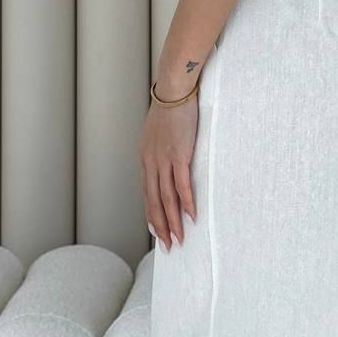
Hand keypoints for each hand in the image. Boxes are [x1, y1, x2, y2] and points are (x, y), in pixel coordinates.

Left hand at [138, 90, 198, 248]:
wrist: (175, 90)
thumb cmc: (170, 108)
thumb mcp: (159, 133)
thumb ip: (160, 149)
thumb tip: (168, 160)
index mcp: (145, 158)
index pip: (146, 194)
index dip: (152, 215)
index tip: (157, 231)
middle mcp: (151, 163)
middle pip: (154, 202)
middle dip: (161, 226)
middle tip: (168, 245)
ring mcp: (164, 160)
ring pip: (166, 198)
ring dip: (173, 221)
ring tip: (179, 238)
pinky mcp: (179, 155)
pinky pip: (182, 185)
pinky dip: (187, 203)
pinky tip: (191, 216)